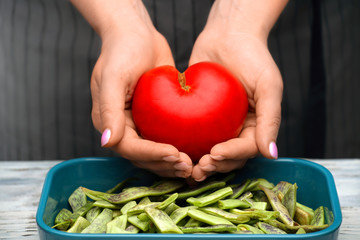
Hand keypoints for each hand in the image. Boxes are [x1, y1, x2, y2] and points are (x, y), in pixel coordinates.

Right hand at [71, 0, 192, 177]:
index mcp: (108, 121)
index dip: (152, 155)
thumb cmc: (122, 50)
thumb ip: (109, 109)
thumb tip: (107, 143)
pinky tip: (196, 151)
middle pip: (142, 157)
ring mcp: (139, 124)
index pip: (130, 148)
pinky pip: (166, 138)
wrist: (136, 33)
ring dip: (173, 162)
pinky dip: (179, 146)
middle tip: (189, 166)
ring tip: (193, 165)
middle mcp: (123, 127)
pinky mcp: (154, 118)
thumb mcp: (114, 76)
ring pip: (155, 153)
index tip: (175, 154)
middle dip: (165, 164)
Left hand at [190, 0, 285, 180]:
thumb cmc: (254, 57)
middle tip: (198, 168)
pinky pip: (192, 134)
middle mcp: (236, 128)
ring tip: (185, 166)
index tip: (215, 155)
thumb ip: (270, 119)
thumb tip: (271, 154)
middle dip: (214, 166)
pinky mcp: (198, 115)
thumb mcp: (268, 85)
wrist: (228, 35)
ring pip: (208, 150)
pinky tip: (172, 150)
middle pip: (227, 157)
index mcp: (255, 125)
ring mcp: (216, 123)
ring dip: (198, 161)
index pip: (246, 149)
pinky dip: (185, 144)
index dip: (232, 156)